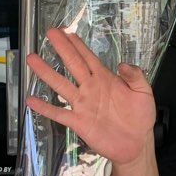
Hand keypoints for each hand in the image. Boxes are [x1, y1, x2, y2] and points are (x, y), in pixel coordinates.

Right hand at [25, 28, 155, 164]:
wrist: (136, 144)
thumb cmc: (140, 117)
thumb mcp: (144, 92)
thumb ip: (135, 76)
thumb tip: (122, 64)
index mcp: (106, 79)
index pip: (88, 57)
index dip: (78, 44)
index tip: (67, 31)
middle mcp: (91, 88)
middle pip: (72, 64)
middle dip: (62, 48)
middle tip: (50, 33)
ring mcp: (83, 104)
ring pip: (61, 85)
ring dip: (46, 72)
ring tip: (32, 59)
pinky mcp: (78, 122)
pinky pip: (58, 113)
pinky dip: (45, 107)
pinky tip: (31, 100)